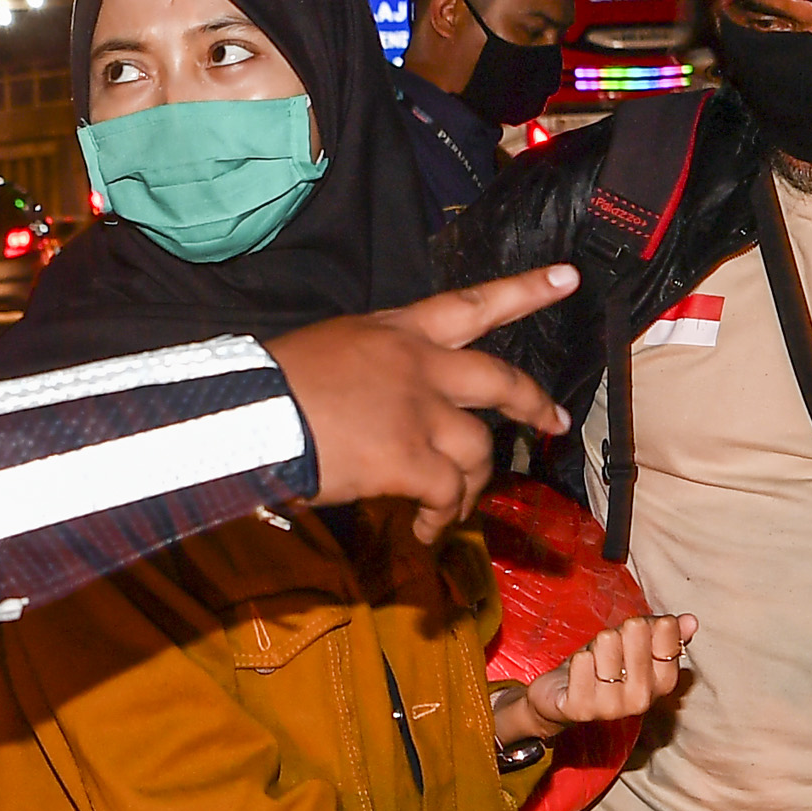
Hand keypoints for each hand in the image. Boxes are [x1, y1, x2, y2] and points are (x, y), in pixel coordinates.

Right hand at [263, 266, 577, 543]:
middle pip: (500, 380)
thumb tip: (387, 409)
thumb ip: (374, 370)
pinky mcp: (409, 459)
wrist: (243, 414)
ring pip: (478, 450)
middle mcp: (418, 364)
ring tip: (445, 510)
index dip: (523, 291)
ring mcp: (418, 411)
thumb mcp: (329, 351)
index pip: (470, 303)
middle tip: (551, 423)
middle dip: (531, 404)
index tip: (568, 278)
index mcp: (396, 331)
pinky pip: (448, 494)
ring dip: (469, 487)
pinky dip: (440, 519)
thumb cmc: (269, 386)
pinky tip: (423, 532)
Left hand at [494, 612, 695, 746]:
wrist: (563, 697)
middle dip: (619, 631)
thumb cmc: (604, 666)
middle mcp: (643, 699)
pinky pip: (582, 660)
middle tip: (609, 650)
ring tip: (594, 662)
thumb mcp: (637, 646)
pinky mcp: (582, 708)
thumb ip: (667, 635)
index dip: (650, 625)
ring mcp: (613, 707)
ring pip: (607, 642)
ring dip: (596, 646)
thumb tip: (690, 621)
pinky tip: (580, 672)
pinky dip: (578, 660)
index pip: (667, 634)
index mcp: (663, 682)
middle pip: (636, 631)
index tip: (637, 635)